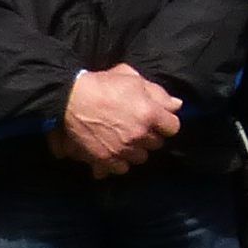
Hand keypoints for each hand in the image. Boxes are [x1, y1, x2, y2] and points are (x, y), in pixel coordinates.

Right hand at [58, 65, 183, 177]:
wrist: (70, 99)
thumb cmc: (102, 84)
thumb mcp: (132, 78)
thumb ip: (158, 93)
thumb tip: (177, 105)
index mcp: (149, 113)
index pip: (173, 127)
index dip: (166, 123)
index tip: (158, 120)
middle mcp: (139, 135)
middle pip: (157, 144)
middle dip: (150, 136)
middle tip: (138, 127)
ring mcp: (123, 149)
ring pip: (141, 158)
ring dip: (136, 150)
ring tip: (126, 140)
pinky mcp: (106, 159)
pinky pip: (122, 168)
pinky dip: (120, 162)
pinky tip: (114, 151)